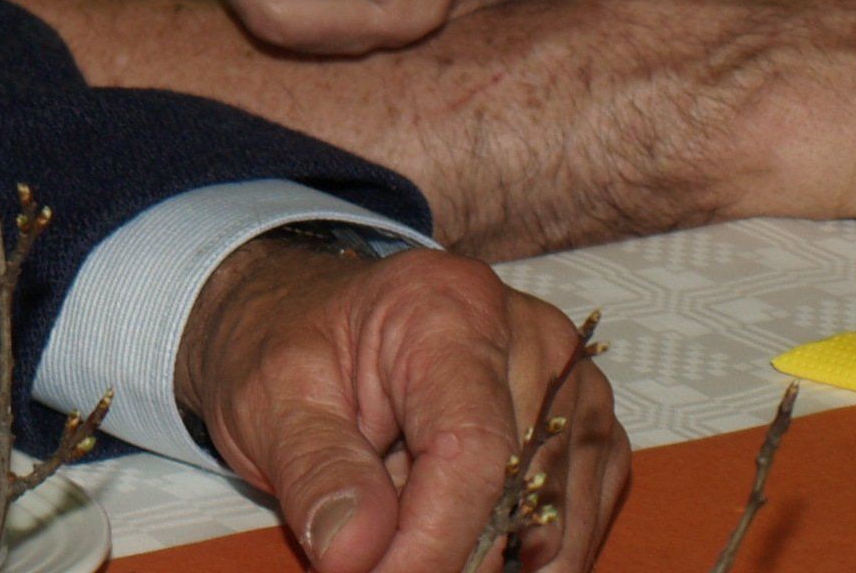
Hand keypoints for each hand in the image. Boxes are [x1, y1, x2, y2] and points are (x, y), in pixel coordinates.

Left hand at [178, 241, 623, 572]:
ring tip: (402, 517)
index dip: (432, 540)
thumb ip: (316, 471)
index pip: (472, 450)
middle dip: (448, 553)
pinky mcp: (584, 434)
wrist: (315, 325)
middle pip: (521, 491)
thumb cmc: (294, 353)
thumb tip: (357, 553)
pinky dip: (511, 552)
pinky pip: (570, 528)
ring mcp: (573, 386)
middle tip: (374, 557)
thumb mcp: (271, 398)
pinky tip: (451, 527)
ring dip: (479, 552)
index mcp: (450, 308)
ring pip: (554, 524)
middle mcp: (532, 338)